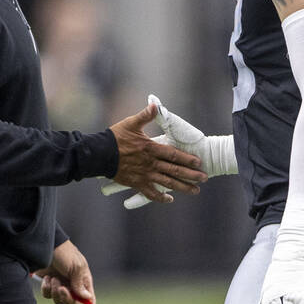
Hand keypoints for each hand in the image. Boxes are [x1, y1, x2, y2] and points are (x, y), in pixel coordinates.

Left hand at [34, 239, 95, 303]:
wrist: (44, 245)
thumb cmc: (64, 253)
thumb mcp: (76, 266)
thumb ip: (80, 284)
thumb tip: (86, 299)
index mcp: (83, 280)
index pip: (89, 300)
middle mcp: (73, 284)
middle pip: (72, 303)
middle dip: (66, 298)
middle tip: (62, 288)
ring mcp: (60, 284)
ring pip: (59, 300)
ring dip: (55, 291)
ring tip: (53, 278)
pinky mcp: (49, 283)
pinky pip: (48, 295)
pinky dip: (47, 288)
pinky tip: (46, 278)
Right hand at [103, 96, 232, 208]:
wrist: (99, 155)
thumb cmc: (115, 138)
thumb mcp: (131, 123)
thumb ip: (145, 115)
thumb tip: (155, 103)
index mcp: (151, 149)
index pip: (174, 155)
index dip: (187, 159)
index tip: (199, 163)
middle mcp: (151, 164)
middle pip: (174, 171)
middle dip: (191, 175)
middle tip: (204, 178)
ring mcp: (144, 175)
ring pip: (167, 183)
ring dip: (182, 187)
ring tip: (195, 191)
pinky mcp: (137, 183)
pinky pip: (150, 193)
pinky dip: (160, 197)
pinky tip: (169, 199)